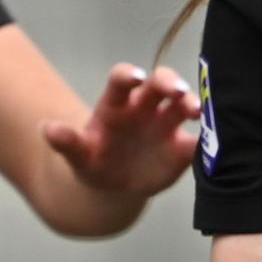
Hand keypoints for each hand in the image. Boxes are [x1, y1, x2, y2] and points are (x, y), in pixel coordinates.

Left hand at [43, 62, 200, 198]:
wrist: (115, 185)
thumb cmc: (94, 162)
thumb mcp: (78, 156)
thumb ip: (66, 143)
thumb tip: (46, 129)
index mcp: (117, 105)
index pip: (123, 80)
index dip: (130, 75)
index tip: (136, 78)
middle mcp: (145, 107)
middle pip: (159, 84)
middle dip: (169, 82)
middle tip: (177, 92)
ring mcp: (166, 125)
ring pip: (183, 105)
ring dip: (192, 104)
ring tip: (197, 113)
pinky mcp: (183, 147)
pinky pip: (198, 140)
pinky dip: (208, 138)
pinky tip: (215, 142)